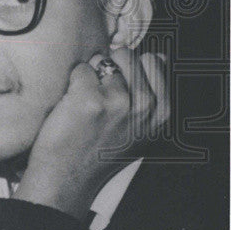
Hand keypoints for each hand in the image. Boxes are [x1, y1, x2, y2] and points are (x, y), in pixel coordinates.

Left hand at [12, 48, 168, 221]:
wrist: (68, 175)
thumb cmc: (100, 151)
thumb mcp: (140, 130)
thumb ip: (152, 95)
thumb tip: (156, 56)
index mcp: (162, 112)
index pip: (153, 60)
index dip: (131, 68)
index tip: (120, 87)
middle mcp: (145, 106)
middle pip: (127, 54)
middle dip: (110, 66)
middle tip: (99, 94)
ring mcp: (118, 102)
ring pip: (101, 61)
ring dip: (89, 76)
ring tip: (86, 103)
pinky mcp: (89, 99)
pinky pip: (79, 69)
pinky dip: (71, 82)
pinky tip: (71, 105)